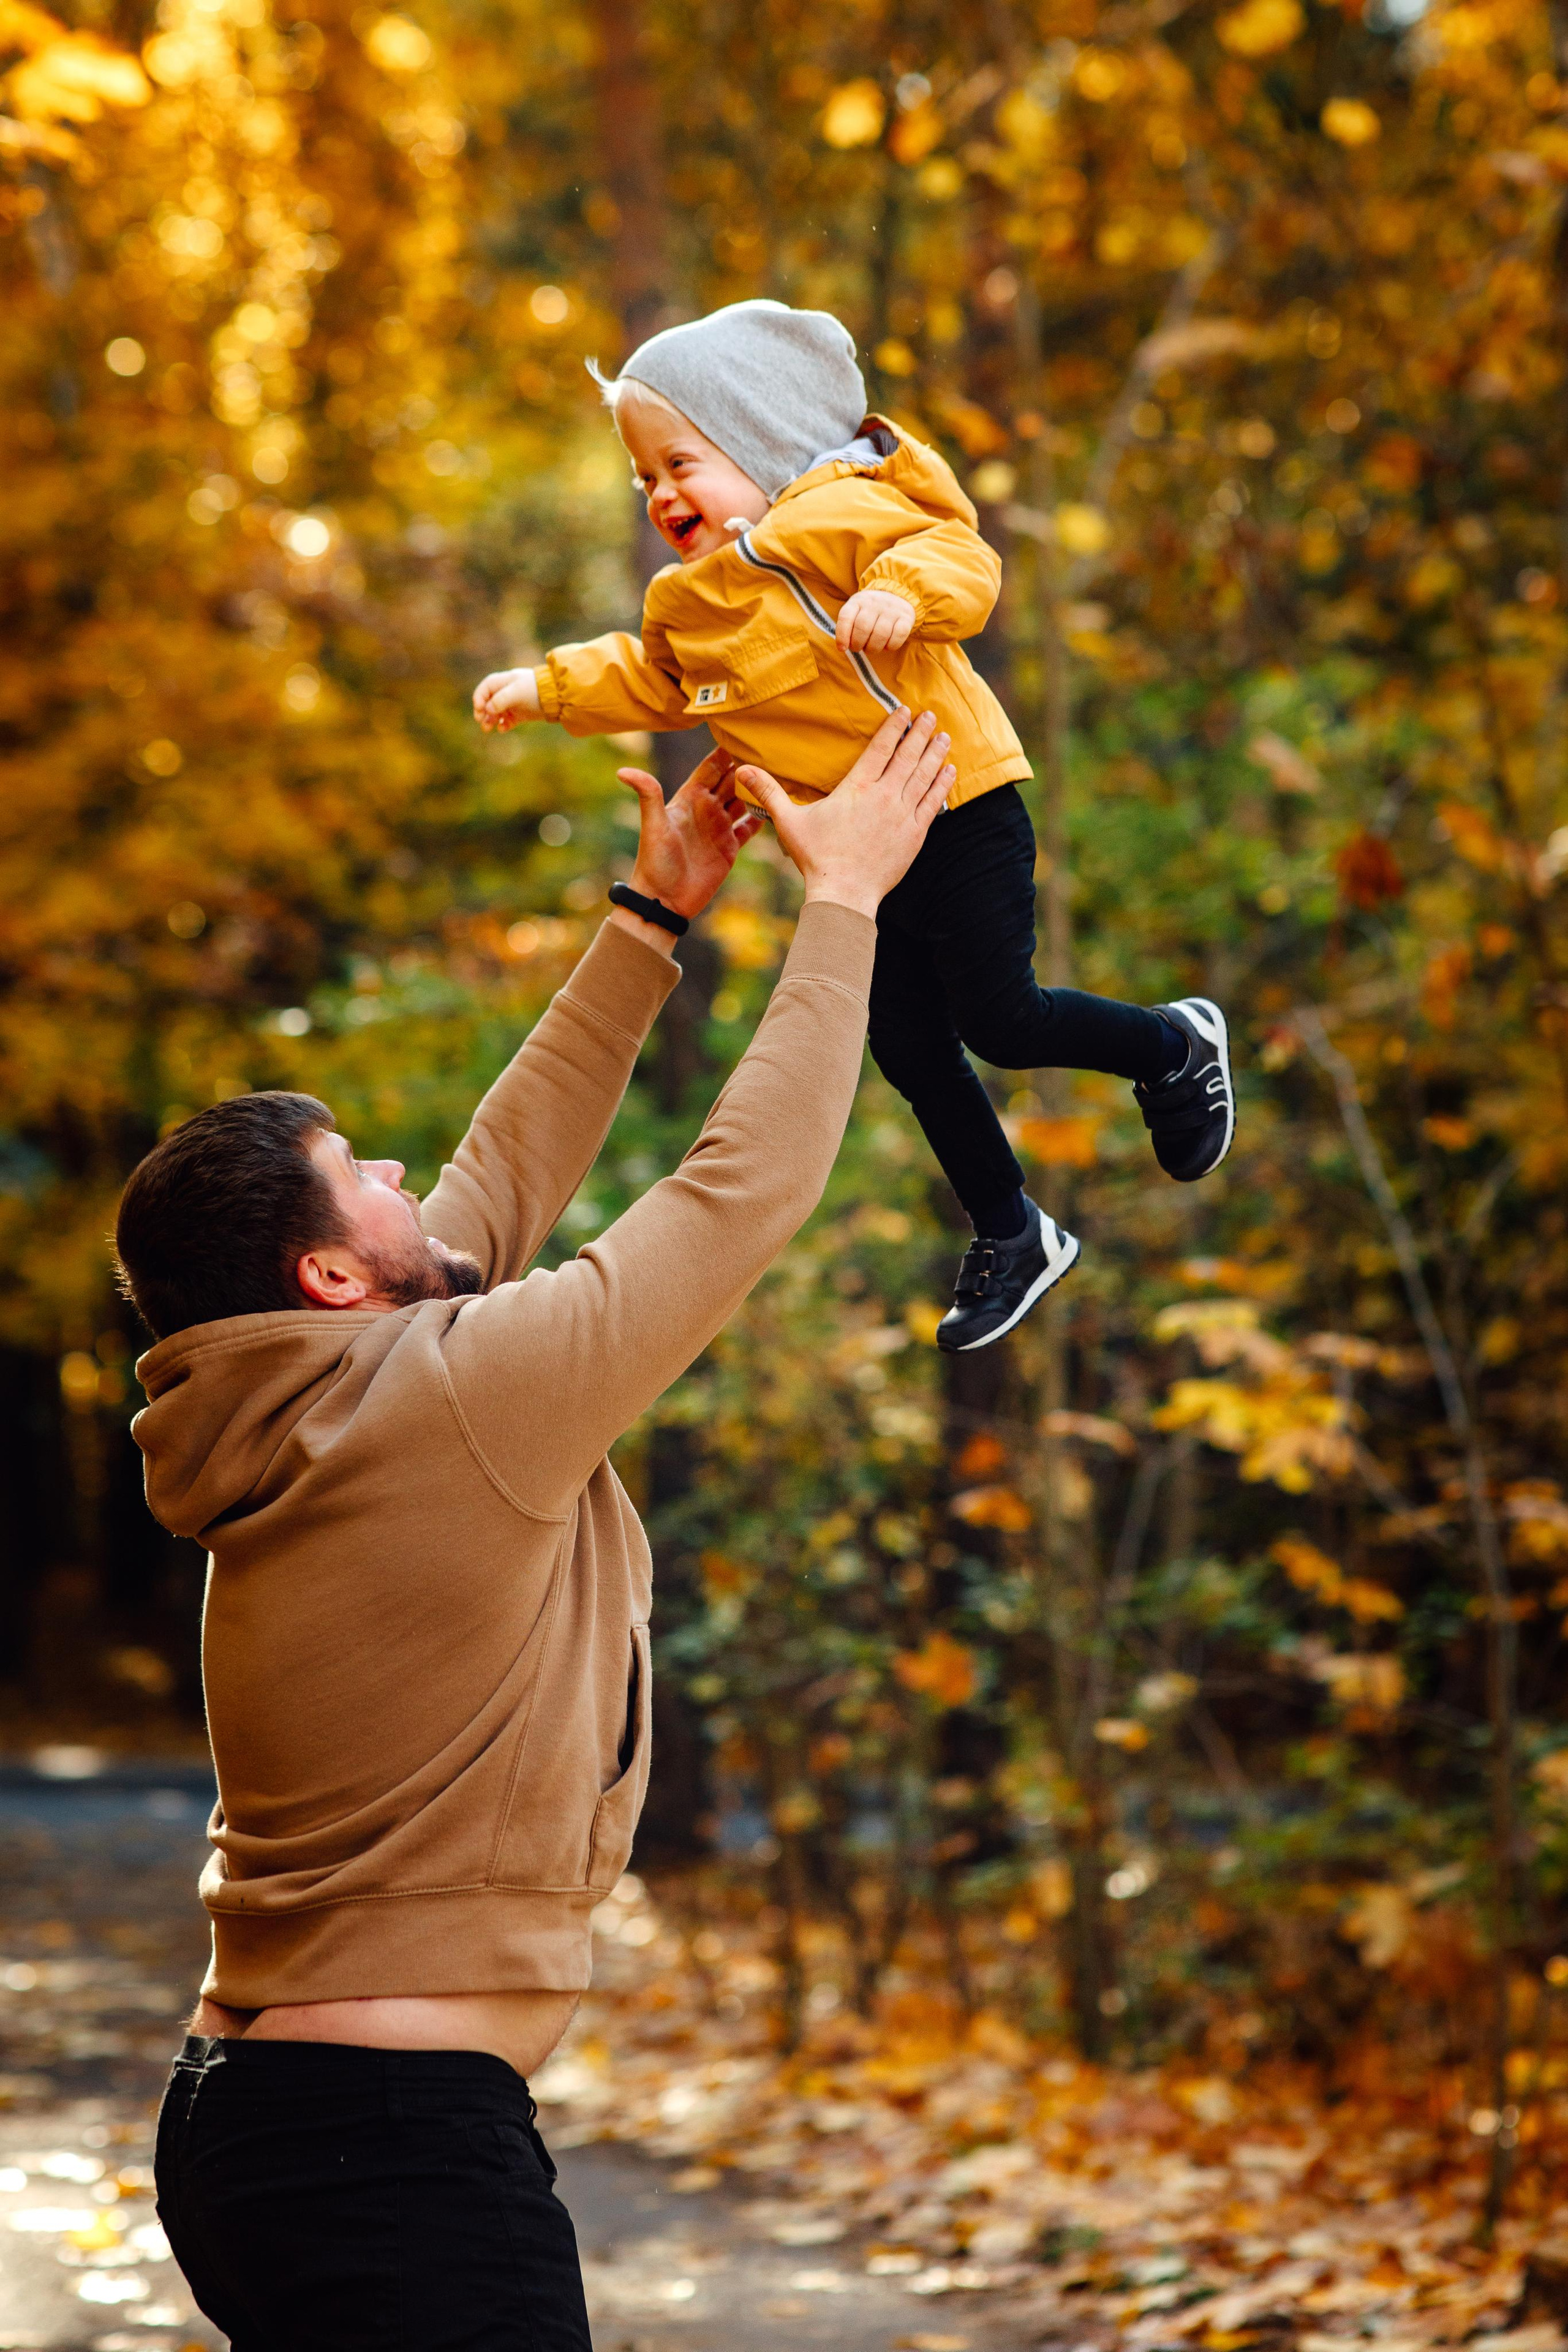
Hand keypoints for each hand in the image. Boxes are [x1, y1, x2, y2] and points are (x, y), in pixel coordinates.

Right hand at [473, 667, 541, 731]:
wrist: (557, 697)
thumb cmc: (535, 690)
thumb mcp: (517, 692)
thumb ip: (501, 700)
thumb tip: (488, 710)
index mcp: (503, 682)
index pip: (485, 689)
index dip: (479, 699)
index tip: (480, 710)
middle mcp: (506, 692)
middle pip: (488, 702)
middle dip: (482, 712)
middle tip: (480, 721)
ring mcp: (513, 704)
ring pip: (496, 713)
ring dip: (490, 720)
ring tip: (487, 729)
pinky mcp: (520, 714)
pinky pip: (507, 721)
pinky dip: (503, 725)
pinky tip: (502, 729)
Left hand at [618, 746, 764, 921]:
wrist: (664, 900)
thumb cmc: (655, 862)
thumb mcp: (653, 826)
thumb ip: (647, 794)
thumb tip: (623, 771)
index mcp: (690, 797)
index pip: (712, 767)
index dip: (726, 750)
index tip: (744, 732)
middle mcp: (706, 809)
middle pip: (733, 780)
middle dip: (749, 765)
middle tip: (772, 749)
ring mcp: (719, 827)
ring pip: (744, 800)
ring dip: (759, 788)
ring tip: (781, 773)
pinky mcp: (730, 847)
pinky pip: (750, 827)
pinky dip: (763, 817)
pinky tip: (778, 806)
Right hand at [734, 709, 954, 918]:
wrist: (844, 895)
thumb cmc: (816, 858)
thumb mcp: (788, 821)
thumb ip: (769, 791)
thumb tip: (742, 769)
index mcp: (856, 788)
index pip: (881, 748)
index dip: (895, 726)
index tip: (906, 710)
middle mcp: (883, 796)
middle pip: (907, 756)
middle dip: (921, 733)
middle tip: (932, 715)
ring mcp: (902, 815)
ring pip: (924, 776)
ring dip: (935, 754)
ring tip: (944, 736)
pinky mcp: (914, 835)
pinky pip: (933, 803)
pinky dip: (942, 784)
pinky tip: (949, 771)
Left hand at [836, 587, 915, 654]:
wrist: (897, 595)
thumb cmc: (870, 612)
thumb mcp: (856, 611)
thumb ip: (847, 627)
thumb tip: (842, 647)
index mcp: (858, 601)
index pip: (846, 617)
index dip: (842, 635)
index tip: (842, 648)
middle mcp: (874, 603)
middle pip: (863, 628)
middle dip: (858, 644)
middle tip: (859, 648)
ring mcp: (891, 609)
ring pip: (880, 634)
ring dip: (873, 648)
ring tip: (872, 648)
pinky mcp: (906, 617)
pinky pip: (898, 637)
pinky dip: (891, 646)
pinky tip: (887, 646)